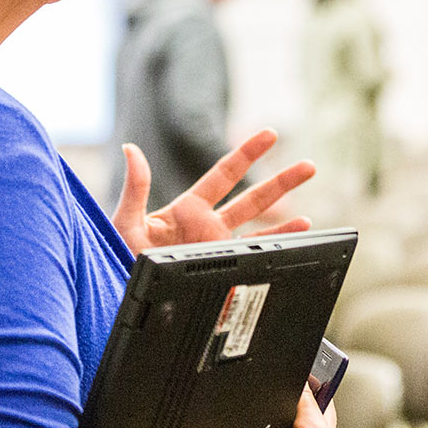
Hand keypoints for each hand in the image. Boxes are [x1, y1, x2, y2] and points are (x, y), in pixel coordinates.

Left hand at [111, 128, 315, 254]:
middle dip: (281, 182)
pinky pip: (254, 257)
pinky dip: (276, 246)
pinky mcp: (221, 270)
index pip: (224, 174)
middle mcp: (208, 227)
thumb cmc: (118, 256)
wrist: (123, 292)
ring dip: (285, 218)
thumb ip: (135, 186)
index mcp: (188, 208)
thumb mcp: (125, 220)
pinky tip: (297, 236)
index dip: (248, 154)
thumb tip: (131, 149)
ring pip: (259, 230)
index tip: (270, 135)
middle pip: (253, 198)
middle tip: (309, 167)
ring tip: (309, 217)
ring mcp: (217, 249)